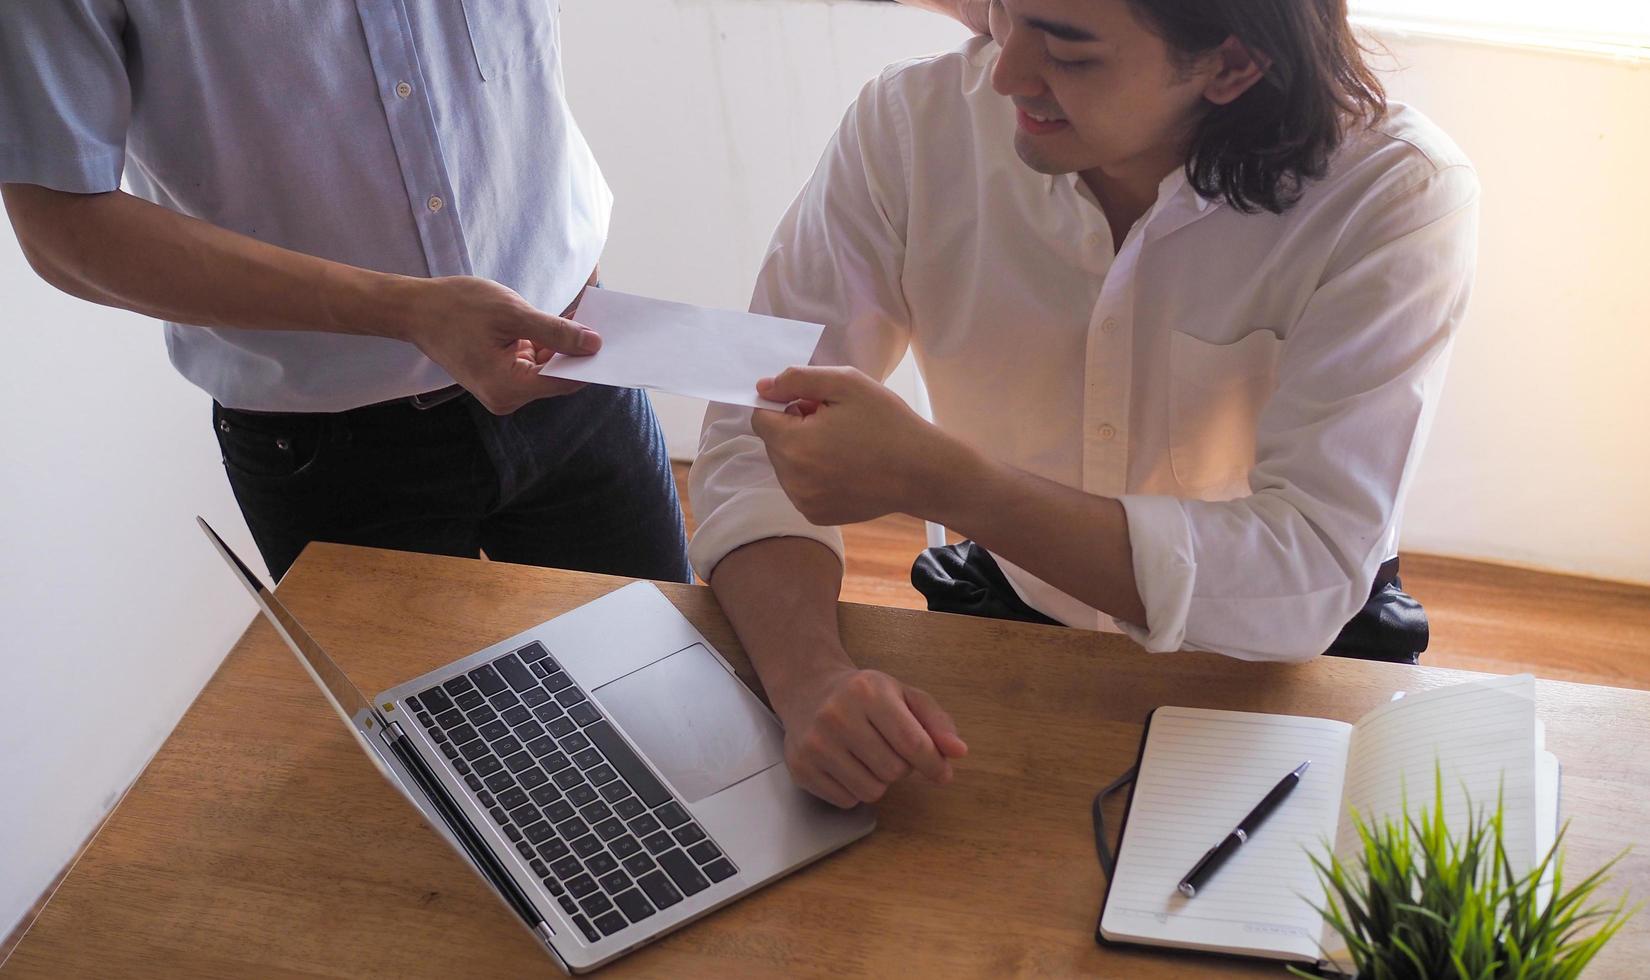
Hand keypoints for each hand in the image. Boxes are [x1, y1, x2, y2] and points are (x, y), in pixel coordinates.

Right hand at [397, 275, 599, 414]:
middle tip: (602, 321)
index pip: (566, 380)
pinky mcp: (501, 378)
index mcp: (509, 387)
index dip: (592, 360)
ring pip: (548, 369)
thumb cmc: (456, 307)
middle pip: (559, 377)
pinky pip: (534, 364)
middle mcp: (507, 397)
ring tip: (582, 316)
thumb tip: (594, 345)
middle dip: (579, 350)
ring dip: (563, 345)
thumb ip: (556, 332)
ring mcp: (503, 390)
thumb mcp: (512, 313)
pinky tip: (561, 322)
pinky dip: (547, 345)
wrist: (415, 310)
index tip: (615, 338)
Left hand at [752, 366, 962, 525]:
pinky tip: (845, 468)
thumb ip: (797, 380)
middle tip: (835, 423)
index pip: (761, 418)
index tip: (815, 405)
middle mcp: (792, 479)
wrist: (922, 472)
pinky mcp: (816, 515)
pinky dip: (814, 475)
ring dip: (803, 452)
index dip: (786, 405)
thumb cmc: (887, 423)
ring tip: (842, 446)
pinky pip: (800, 487)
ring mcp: (803, 501)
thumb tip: (763, 387)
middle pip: (773, 443)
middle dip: (795, 428)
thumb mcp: (846, 384)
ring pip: (786, 466)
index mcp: (794, 444)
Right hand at [770, 661, 967, 808]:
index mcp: (868, 692)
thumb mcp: (903, 695)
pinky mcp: (800, 768)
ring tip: (866, 755)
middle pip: (894, 771)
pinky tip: (845, 764)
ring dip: (878, 780)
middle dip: (901, 767)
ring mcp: (815, 744)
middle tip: (888, 748)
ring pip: (871, 791)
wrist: (808, 690)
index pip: (912, 743)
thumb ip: (936, 722)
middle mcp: (836, 716)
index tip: (942, 773)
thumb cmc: (864, 695)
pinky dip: (854, 789)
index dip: (933, 764)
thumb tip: (958, 752)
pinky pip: (846, 801)